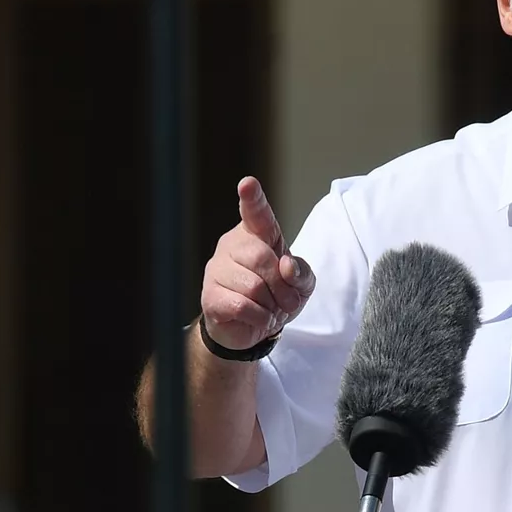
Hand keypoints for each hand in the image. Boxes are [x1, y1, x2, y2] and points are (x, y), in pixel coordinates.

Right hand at [200, 176, 314, 351]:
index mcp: (257, 235)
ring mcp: (217, 270)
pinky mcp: (209, 296)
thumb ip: (301, 272)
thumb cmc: (277, 295)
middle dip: (281, 285)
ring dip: (271, 305)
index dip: (252, 199)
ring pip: (252, 286)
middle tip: (286, 301)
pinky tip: (258, 318)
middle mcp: (232, 246)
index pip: (256, 213)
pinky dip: (260, 318)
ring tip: (270, 309)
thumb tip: (286, 266)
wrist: (254, 328)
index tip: (248, 184)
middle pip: (261, 257)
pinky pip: (242, 305)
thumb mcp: (302, 284)